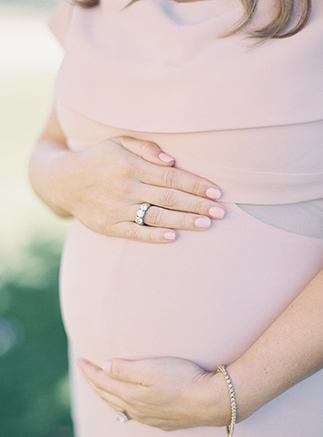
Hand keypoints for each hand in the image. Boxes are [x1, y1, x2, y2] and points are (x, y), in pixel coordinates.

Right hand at [52, 135, 224, 242]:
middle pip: (169, 198)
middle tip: (220, 212)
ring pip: (156, 216)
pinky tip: (173, 237)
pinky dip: (154, 236)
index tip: (216, 192)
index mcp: (131, 166)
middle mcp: (126, 188)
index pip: (171, 177)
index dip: (196, 184)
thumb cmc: (99, 158)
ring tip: (206, 224)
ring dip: (183, 221)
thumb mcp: (118, 142)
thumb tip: (171, 161)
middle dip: (197, 205)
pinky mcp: (108, 226)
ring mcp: (117, 209)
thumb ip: (146, 148)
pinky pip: (134, 233)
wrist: (63, 181)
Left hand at [77, 356, 229, 430]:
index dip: (89, 370)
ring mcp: (150, 418)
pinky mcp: (163, 422)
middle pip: (108, 395)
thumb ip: (124, 369)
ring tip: (100, 387)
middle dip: (94, 382)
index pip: (102, 381)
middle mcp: (136, 409)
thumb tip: (104, 367)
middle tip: (85, 371)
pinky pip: (134, 414)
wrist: (211, 401)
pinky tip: (128, 406)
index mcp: (130, 394)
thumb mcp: (150, 369)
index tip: (79, 360)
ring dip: (107, 395)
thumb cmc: (181, 379)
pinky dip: (123, 405)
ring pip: (120, 406)